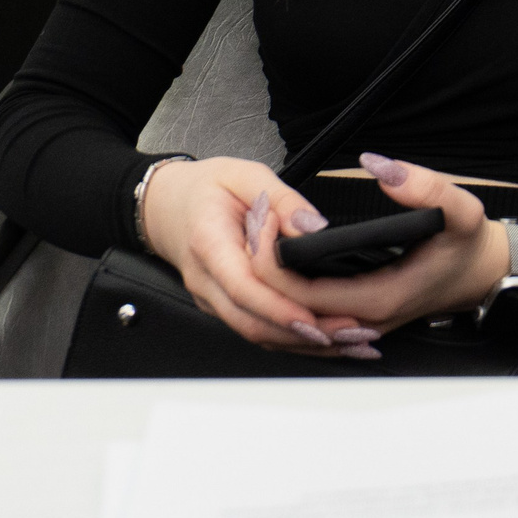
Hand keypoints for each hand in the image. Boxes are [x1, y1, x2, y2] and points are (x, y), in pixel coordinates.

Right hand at [137, 156, 375, 356]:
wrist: (168, 206)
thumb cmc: (206, 188)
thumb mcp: (245, 175)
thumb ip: (282, 199)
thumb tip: (312, 226)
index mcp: (209, 244)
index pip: (242, 286)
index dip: (278, 307)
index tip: (312, 318)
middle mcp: (206, 280)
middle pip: (250, 321)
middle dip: (300, 334)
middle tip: (349, 333)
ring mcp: (212, 299)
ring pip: (254, 332)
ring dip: (300, 342)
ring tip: (348, 341)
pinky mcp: (224, 306)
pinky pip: (255, 328)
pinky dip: (290, 339)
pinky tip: (325, 338)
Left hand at [271, 153, 509, 333]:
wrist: (479, 275)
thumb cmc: (466, 247)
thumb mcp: (460, 208)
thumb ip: (424, 186)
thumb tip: (380, 167)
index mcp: (379, 297)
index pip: (303, 293)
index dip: (272, 260)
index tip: (262, 219)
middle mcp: (362, 320)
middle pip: (287, 307)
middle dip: (259, 266)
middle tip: (251, 218)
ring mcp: (356, 325)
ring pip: (293, 316)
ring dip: (268, 281)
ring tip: (255, 234)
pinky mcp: (353, 319)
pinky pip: (306, 315)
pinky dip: (284, 291)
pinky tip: (274, 259)